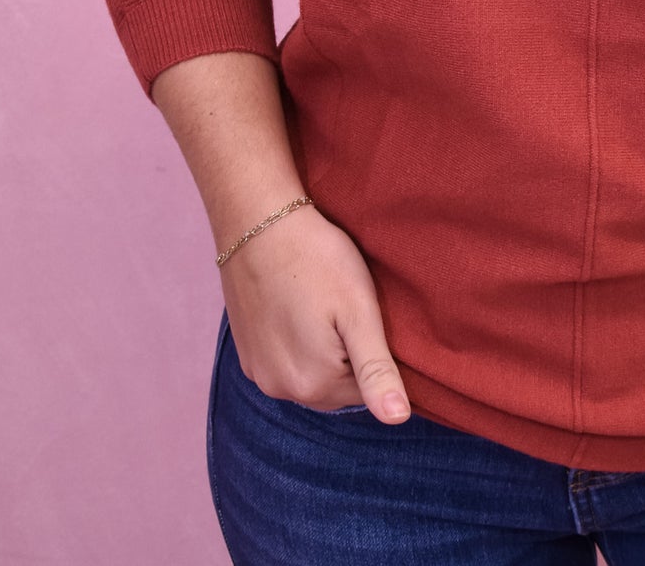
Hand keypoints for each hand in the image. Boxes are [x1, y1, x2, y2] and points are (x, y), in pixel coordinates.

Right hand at [219, 202, 411, 421]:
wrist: (257, 223)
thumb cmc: (317, 260)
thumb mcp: (358, 311)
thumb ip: (377, 370)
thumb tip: (398, 420)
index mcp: (314, 386)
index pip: (367, 389)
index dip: (376, 351)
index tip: (370, 314)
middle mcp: (281, 391)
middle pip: (338, 386)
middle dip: (349, 355)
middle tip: (348, 306)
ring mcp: (258, 374)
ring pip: (311, 375)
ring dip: (324, 351)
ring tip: (325, 305)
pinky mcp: (246, 355)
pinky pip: (285, 363)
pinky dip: (298, 344)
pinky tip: (301, 308)